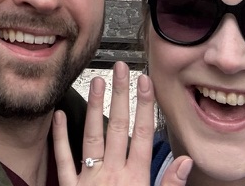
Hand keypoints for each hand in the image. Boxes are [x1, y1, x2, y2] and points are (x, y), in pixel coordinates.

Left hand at [53, 62, 192, 185]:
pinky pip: (63, 160)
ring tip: (97, 81)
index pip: (143, 135)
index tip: (145, 81)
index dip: (144, 106)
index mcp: (136, 179)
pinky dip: (61, 137)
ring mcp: (90, 180)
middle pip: (119, 128)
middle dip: (121, 96)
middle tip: (121, 69)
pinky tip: (59, 116)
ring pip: (92, 136)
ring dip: (95, 107)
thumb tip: (186, 161)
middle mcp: (113, 175)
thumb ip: (170, 185)